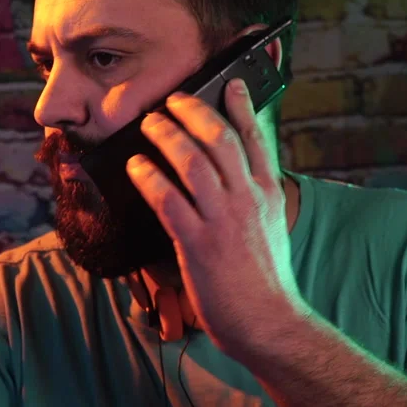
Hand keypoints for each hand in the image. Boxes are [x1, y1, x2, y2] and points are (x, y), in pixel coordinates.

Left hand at [126, 79, 309, 358]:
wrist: (269, 323)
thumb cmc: (266, 280)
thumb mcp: (271, 229)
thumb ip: (254, 199)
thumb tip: (234, 179)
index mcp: (267, 195)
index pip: (256, 139)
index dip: (241, 107)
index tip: (230, 83)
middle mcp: (247, 200)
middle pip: (219, 139)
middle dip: (192, 112)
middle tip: (172, 100)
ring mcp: (223, 221)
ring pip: (192, 162)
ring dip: (166, 136)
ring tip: (149, 123)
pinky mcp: (198, 244)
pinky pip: (168, 200)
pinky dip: (149, 177)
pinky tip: (136, 165)